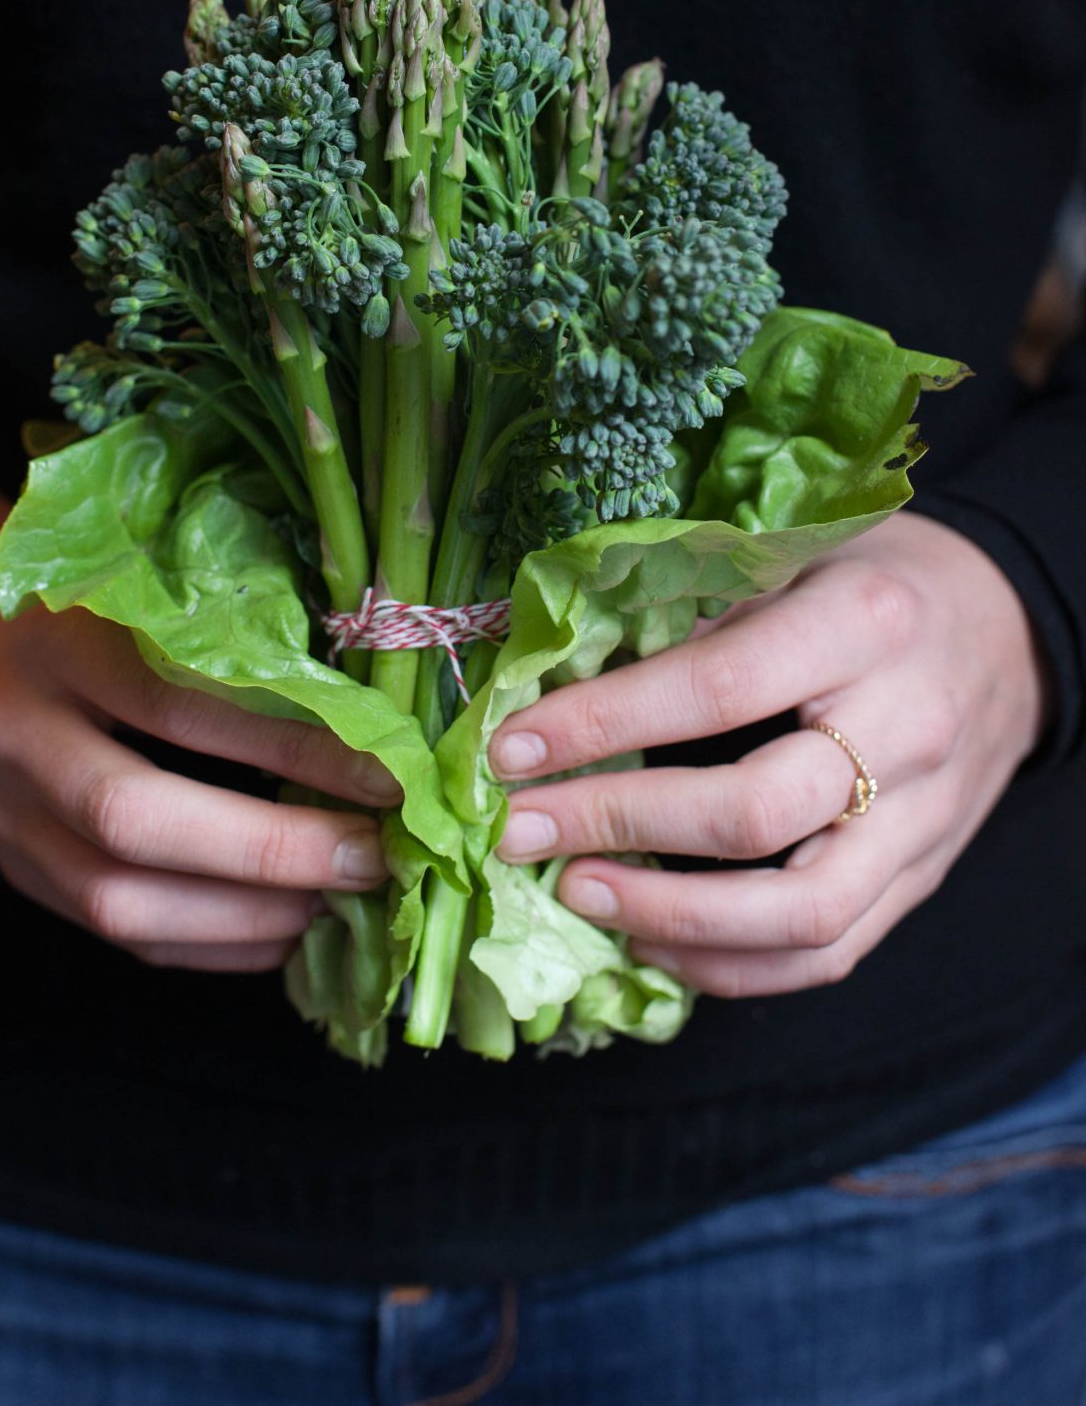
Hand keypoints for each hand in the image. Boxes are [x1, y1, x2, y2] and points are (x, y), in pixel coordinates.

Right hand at [0, 388, 391, 972]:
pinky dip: (208, 944)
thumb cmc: (79, 589)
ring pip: (118, 898)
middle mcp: (15, 729)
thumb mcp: (140, 577)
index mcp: (56, 637)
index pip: (179, 701)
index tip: (388, 769)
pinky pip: (113, 933)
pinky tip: (281, 932)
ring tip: (339, 905)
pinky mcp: (12, 867)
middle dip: (271, 852)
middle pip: (137, 818)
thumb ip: (230, 629)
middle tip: (372, 858)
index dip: (290, 743)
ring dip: (245, 917)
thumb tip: (374, 703)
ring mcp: (2, 812)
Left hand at [490, 512, 1049, 997]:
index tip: (510, 747)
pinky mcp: (923, 877)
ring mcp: (923, 818)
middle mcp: (906, 727)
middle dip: (617, 824)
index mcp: (864, 623)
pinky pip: (831, 952)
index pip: (718, 688)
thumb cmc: (875, 578)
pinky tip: (650, 944)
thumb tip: (557, 661)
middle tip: (520, 829)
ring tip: (577, 894)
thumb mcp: (795, 550)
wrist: (1007, 629)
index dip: (604, 724)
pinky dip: (731, 965)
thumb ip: (698, 599)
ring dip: (670, 918)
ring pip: (801, 911)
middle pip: (753, 811)